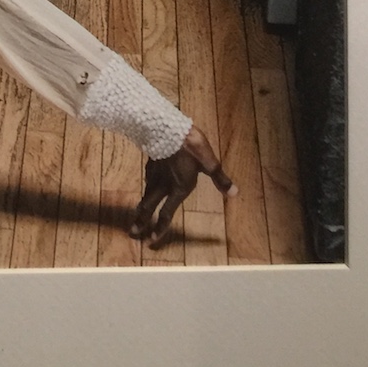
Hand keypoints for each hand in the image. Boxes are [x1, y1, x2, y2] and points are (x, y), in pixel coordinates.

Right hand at [128, 125, 237, 247]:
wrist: (169, 127)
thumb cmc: (191, 147)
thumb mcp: (209, 163)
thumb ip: (220, 179)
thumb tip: (234, 193)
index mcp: (179, 188)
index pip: (167, 212)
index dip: (160, 227)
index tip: (152, 239)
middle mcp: (164, 185)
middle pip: (149, 206)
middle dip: (141, 221)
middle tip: (133, 233)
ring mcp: (155, 173)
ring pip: (146, 193)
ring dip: (140, 207)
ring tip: (136, 215)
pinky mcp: (151, 162)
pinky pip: (147, 179)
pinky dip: (145, 188)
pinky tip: (146, 186)